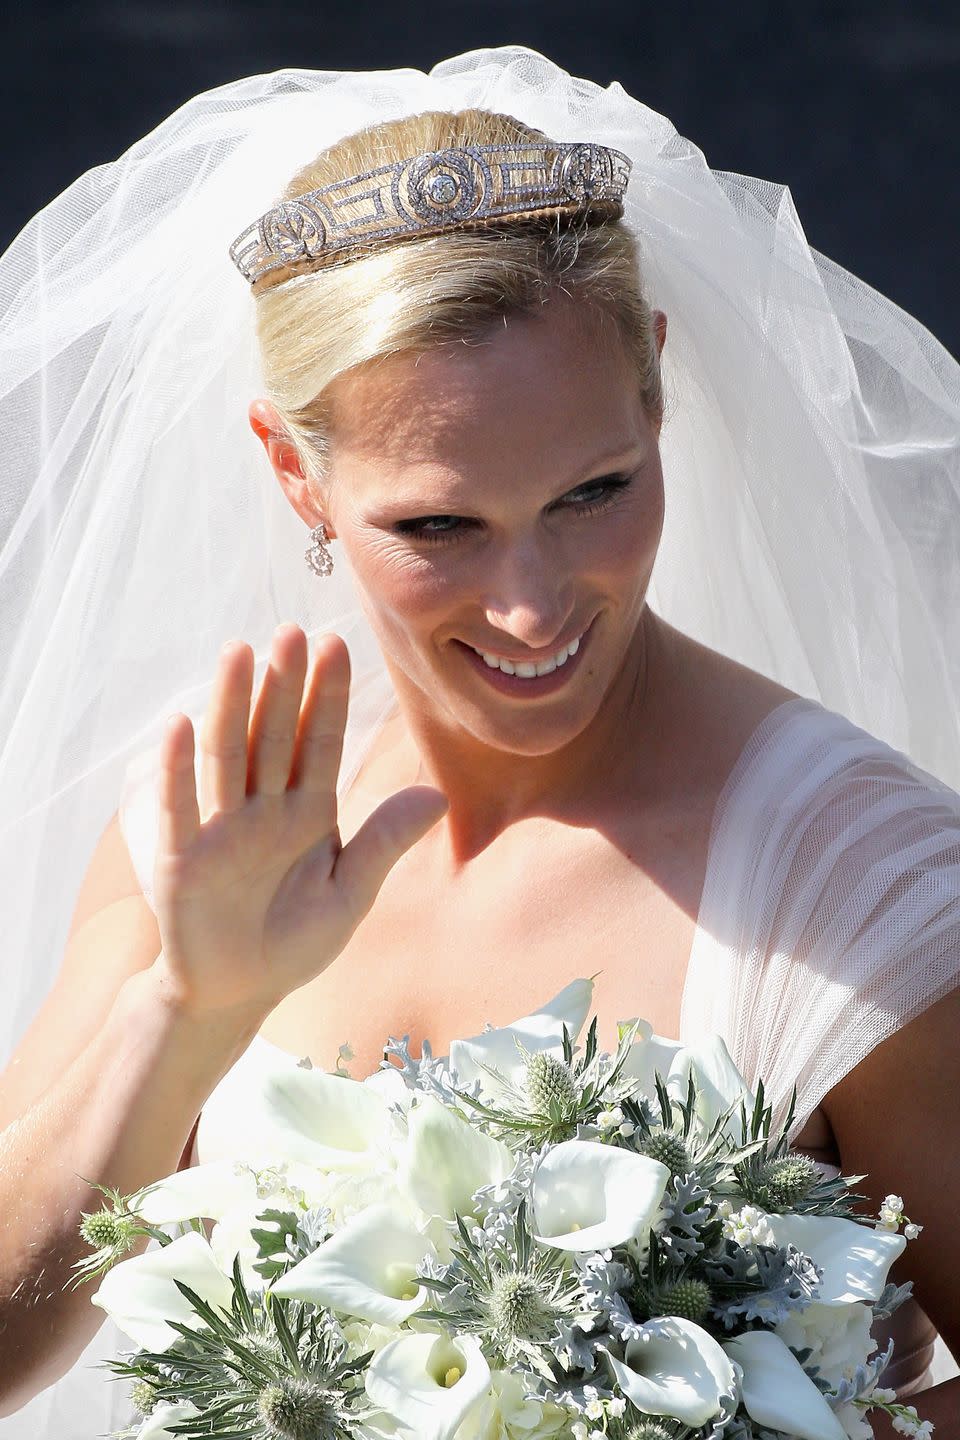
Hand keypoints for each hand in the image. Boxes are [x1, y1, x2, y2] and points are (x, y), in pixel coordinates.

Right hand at [151, 625, 445, 1021]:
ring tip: (238, 652)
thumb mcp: (349, 895)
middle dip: (284, 685)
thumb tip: (437, 794)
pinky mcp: (182, 859)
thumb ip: (383, 843)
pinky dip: (178, 769)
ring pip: (229, 756)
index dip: (328, 697)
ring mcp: (222, 829)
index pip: (320, 744)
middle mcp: (265, 810)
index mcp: (309, 814)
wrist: (236, 993)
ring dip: (231, 705)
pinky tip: (180, 723)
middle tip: (292, 630)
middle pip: (274, 736)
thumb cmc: (294, 944)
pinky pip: (180, 806)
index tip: (338, 644)